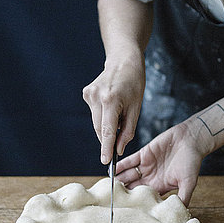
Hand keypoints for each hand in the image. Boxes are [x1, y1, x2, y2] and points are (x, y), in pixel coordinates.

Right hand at [83, 49, 144, 163]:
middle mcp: (96, 97)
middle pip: (100, 129)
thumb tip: (118, 149)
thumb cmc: (134, 83)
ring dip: (106, 125)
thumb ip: (127, 130)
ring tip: (119, 113)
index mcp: (111, 100)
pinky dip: (103, 115)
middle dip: (108, 138)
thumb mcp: (136, 108)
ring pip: (96, 122)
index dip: (106, 148)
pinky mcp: (86, 93)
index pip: (107, 131)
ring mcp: (89, 94)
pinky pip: (94, 113)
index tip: (105, 162)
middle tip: (119, 139)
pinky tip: (111, 104)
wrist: (123, 60)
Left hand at [116, 120, 208, 205]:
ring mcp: (146, 166)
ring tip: (108, 187)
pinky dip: (121, 165)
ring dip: (119, 180)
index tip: (125, 211)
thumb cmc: (192, 162)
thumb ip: (183, 197)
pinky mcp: (144, 154)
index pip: (145, 198)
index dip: (135, 203)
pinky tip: (111, 170)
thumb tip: (181, 213)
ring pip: (129, 175)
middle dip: (123, 193)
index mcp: (160, 187)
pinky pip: (130, 161)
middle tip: (111, 200)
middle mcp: (151, 177)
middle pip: (133, 187)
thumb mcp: (189, 182)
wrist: (191, 139)